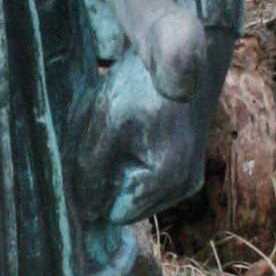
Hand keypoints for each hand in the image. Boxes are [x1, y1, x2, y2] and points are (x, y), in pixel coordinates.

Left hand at [67, 50, 210, 228]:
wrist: (177, 62)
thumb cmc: (140, 87)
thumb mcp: (104, 124)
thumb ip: (90, 171)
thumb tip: (85, 213)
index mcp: (165, 179)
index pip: (115, 213)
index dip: (97, 188)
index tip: (93, 153)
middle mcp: (183, 187)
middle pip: (128, 207)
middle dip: (111, 180)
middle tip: (108, 140)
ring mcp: (190, 181)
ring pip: (139, 197)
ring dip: (123, 173)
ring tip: (123, 136)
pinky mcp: (190, 172)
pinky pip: (152, 186)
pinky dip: (138, 167)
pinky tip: (136, 138)